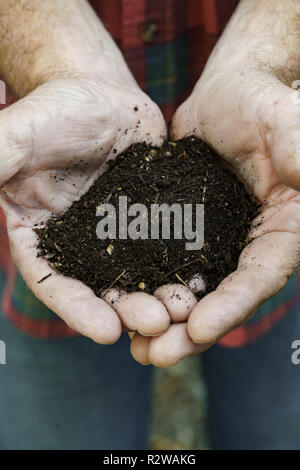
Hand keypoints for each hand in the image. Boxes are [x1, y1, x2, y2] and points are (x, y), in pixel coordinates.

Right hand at [0, 76, 173, 342]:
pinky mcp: (149, 220)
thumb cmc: (53, 111)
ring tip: (184, 309)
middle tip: (157, 323)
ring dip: (161, 296)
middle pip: (102, 287)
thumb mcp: (19, 136)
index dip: (78, 309)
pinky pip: (167, 247)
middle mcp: (79, 245)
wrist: (100, 95)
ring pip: (139, 274)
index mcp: (42, 236)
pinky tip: (203, 278)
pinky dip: (182, 265)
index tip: (106, 332)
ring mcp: (118, 236)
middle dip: (128, 309)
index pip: (53, 281)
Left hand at [130, 0, 299, 365]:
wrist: (228, 93)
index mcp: (281, 230)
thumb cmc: (262, 103)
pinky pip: (164, 266)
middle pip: (222, 298)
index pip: (259, 278)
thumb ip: (299, 153)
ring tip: (133, 346)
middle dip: (189, 330)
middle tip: (155, 355)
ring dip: (164, 321)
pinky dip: (147, 288)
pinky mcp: (184, 230)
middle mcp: (248, 245)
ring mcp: (214, 241)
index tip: (198, 330)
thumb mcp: (284, 124)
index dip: (231, 308)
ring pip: (190, 291)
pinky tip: (120, 305)